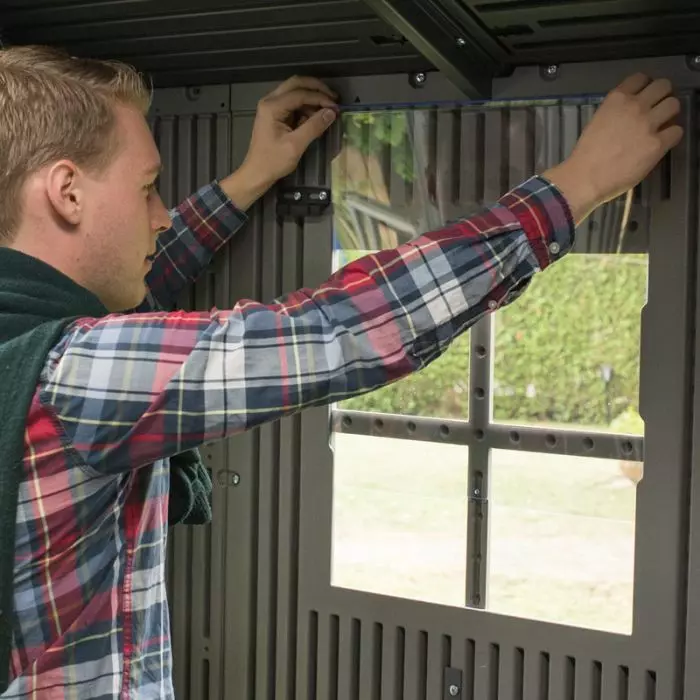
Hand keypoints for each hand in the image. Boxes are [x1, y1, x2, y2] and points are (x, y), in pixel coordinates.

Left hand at [221, 77, 337, 208]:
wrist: (257, 174)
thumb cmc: (273, 161)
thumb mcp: (295, 145)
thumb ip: (313, 127)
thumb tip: (331, 112)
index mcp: (272, 106)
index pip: (300, 93)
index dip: (320, 97)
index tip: (336, 107)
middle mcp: (270, 101)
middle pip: (296, 84)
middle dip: (316, 89)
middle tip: (333, 98)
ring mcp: (272, 107)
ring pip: (295, 92)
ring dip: (312, 98)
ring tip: (327, 110)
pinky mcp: (275, 115)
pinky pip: (293, 104)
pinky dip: (306, 107)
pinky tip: (316, 117)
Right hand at [545, 74, 683, 222]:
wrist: (585, 177)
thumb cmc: (586, 154)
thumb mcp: (597, 121)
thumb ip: (616, 111)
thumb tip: (630, 113)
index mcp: (616, 99)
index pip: (641, 78)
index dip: (645, 86)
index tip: (644, 96)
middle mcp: (635, 106)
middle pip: (663, 86)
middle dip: (662, 96)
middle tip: (658, 109)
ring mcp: (648, 124)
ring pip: (674, 105)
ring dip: (670, 114)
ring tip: (662, 125)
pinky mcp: (657, 144)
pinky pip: (677, 131)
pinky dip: (672, 136)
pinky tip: (662, 143)